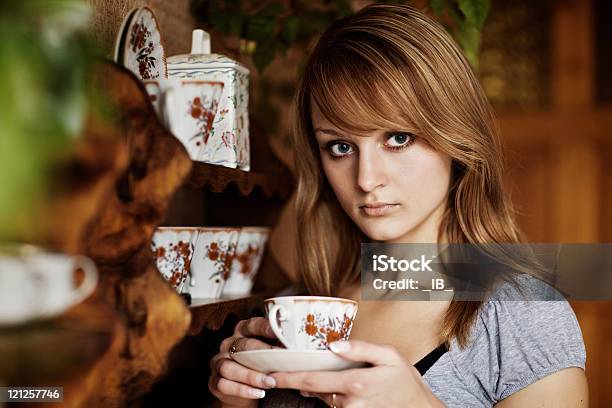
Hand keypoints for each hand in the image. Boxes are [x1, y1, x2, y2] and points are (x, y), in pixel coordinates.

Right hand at [208, 317, 280, 406]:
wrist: (243, 390)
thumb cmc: (258, 366)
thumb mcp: (266, 353)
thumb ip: (275, 345)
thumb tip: (296, 343)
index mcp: (242, 332)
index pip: (251, 324)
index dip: (264, 327)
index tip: (279, 332)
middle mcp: (228, 344)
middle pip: (242, 346)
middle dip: (261, 353)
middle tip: (279, 360)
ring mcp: (219, 362)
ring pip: (230, 367)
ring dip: (251, 376)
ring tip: (269, 382)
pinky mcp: (214, 381)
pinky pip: (224, 384)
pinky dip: (242, 390)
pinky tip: (258, 393)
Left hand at [270, 340, 444, 407]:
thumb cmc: (405, 379)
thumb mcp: (389, 355)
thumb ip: (360, 348)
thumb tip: (333, 344)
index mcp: (355, 384)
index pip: (313, 381)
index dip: (289, 378)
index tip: (270, 374)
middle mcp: (349, 403)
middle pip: (313, 391)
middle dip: (294, 381)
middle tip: (276, 371)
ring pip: (323, 398)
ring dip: (314, 387)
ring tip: (307, 373)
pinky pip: (333, 405)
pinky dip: (327, 395)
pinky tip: (328, 385)